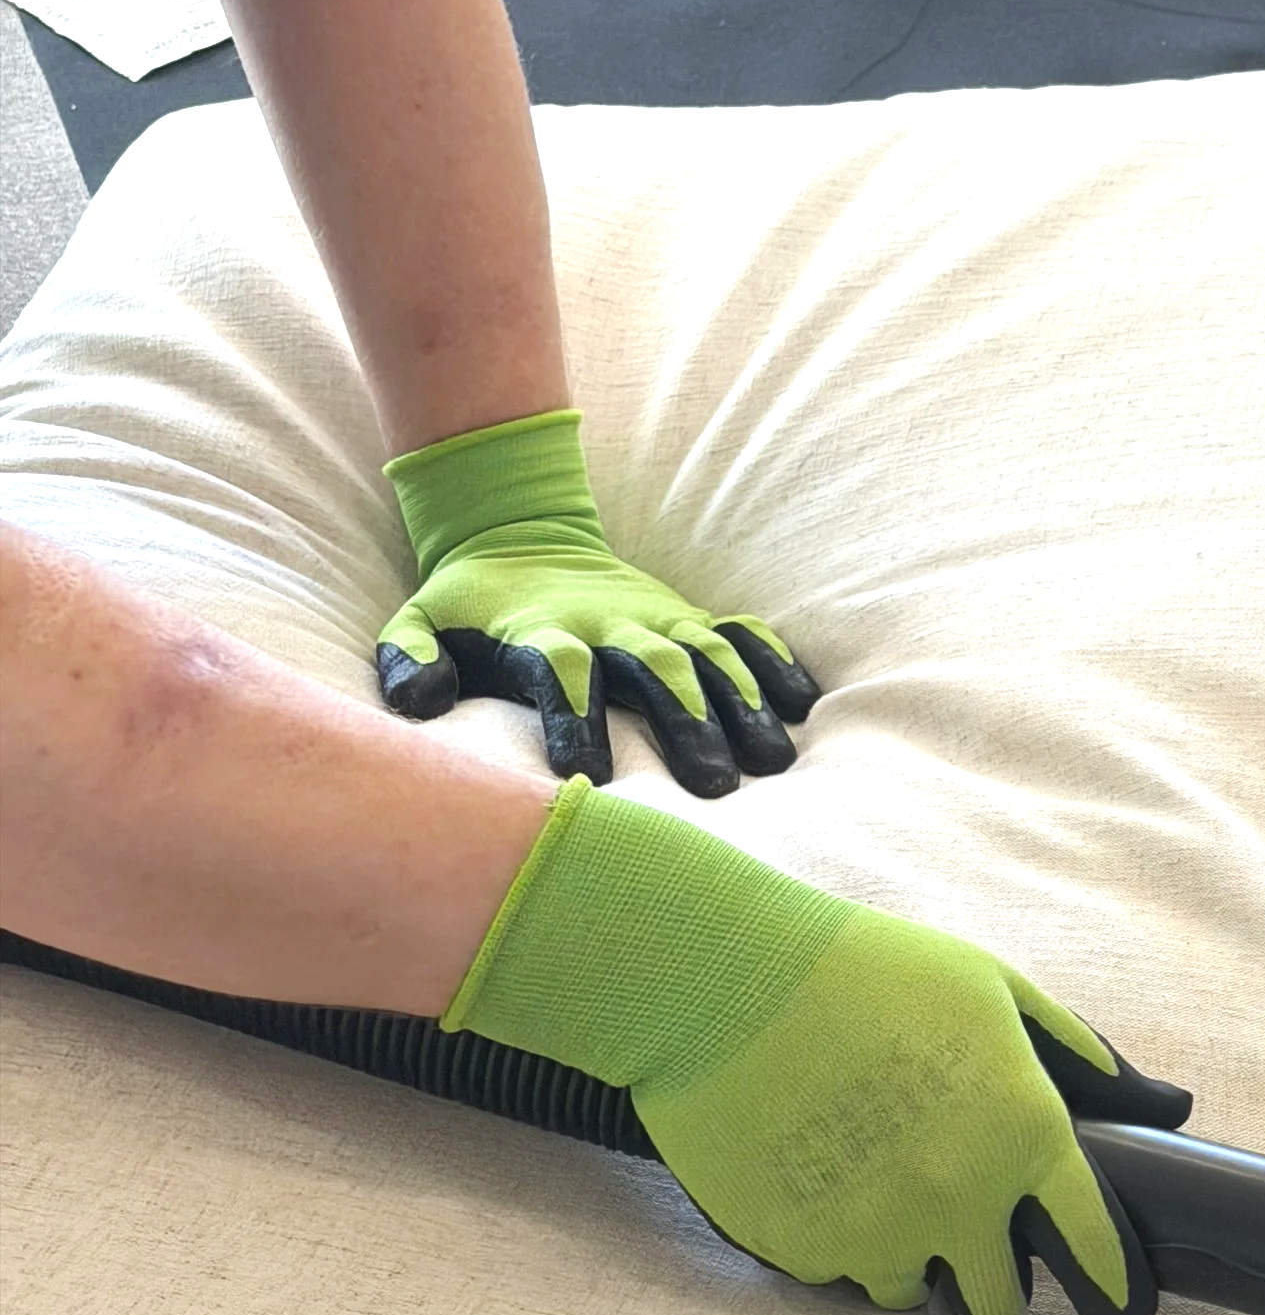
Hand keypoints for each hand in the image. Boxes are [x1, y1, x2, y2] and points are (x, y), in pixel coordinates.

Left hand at [376, 409, 819, 796]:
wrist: (518, 528)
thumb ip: (409, 659)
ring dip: (742, 702)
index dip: (574, 720)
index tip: (589, 778)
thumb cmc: (467, 604)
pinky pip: (739, 632)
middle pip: (654, 666)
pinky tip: (804, 704)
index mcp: (541, 630)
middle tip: (714, 786)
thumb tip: (423, 704)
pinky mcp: (686, 615)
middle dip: (686, 722)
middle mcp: (608, 622)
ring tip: (773, 759)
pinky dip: (772, 661)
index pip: (562, 673)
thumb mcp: (417, 621)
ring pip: (707, 654)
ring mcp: (656, 616)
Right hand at [445, 781, 1192, 1314]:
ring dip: (905, 1258)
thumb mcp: (993, 988)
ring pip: (910, 1294)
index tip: (1118, 1313)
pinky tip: (818, 1179)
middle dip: (988, 1276)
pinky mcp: (803, 1253)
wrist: (720, 981)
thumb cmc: (867, 970)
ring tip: (873, 1186)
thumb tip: (1173, 1108)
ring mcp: (876, 1236)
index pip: (1094, 1250)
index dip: (1111, 1286)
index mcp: (1022, 1136)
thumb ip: (1086, 1057)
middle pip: (997, 1304)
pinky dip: (836, 1244)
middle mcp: (958, 1202)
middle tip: (961, 1230)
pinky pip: (837, 1276)